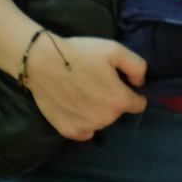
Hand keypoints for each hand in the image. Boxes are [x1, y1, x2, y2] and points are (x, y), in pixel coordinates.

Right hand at [23, 32, 148, 139]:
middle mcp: (105, 119)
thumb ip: (137, 67)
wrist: (41, 61)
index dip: (131, 92)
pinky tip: (74, 106)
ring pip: (101, 121)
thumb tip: (139, 83)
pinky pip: (85, 132)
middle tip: (95, 83)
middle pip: (118, 112)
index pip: (139, 104)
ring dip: (97, 111)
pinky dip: (83, 122)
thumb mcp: (115, 50)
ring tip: (82, 92)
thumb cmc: (80, 53)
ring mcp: (86, 127)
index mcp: (119, 101)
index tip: (119, 83)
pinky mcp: (68, 132)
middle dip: (112, 100)